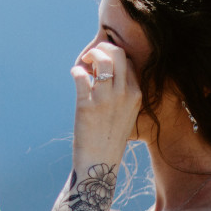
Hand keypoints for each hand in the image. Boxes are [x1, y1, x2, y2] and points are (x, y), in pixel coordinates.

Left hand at [70, 41, 140, 168]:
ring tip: (84, 64)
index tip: (101, 64)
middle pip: (117, 54)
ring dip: (90, 56)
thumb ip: (122, 94)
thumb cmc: (110, 137)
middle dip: (103, 48)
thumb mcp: (126, 114)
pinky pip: (80, 75)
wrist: (100, 162)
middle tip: (92, 57)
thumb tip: (107, 75)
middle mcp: (124, 94)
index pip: (128, 61)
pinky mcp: (87, 105)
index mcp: (135, 94)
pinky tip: (75, 74)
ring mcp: (106, 99)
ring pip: (102, 60)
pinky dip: (76, 70)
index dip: (113, 57)